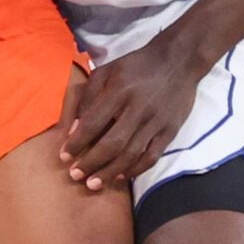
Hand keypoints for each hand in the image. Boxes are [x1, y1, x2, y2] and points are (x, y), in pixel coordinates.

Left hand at [61, 39, 206, 192]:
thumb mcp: (107, 70)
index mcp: (119, 91)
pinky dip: (136, 170)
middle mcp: (138, 108)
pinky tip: (121, 177)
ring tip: (93, 184)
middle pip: (112, 144)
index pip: (94, 123)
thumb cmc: (136, 66)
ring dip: (110, 172)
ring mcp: (156, 121)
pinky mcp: (170, 130)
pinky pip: (152, 156)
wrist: (179, 60)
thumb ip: (88, 96)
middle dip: (91, 163)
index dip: (77, 143)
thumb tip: (73, 128)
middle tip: (75, 176)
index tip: (64, 156)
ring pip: (131, 154)